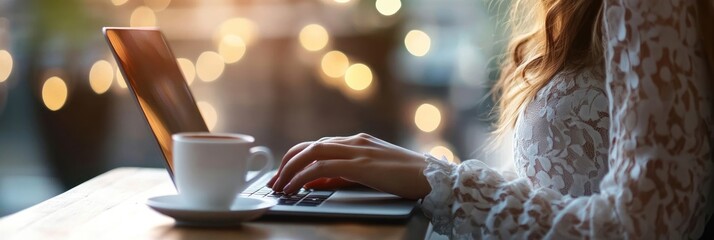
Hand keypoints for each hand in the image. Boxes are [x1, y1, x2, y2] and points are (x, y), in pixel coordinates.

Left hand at [267, 133, 430, 198]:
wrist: (434, 177)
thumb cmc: (408, 178)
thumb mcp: (372, 174)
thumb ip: (345, 174)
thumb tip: (318, 181)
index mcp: (358, 141)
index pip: (318, 145)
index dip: (296, 158)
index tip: (282, 174)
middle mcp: (355, 141)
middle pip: (310, 146)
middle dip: (287, 163)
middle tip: (273, 182)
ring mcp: (358, 151)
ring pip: (312, 153)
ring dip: (290, 169)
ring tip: (279, 187)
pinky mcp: (362, 164)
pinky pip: (323, 166)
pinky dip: (304, 175)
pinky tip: (296, 186)